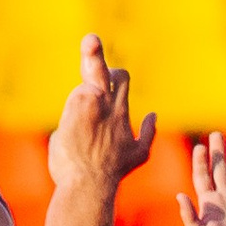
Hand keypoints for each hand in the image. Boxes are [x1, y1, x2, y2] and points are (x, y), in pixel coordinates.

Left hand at [49, 33, 155, 191]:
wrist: (89, 184)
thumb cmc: (112, 173)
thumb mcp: (139, 154)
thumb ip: (148, 133)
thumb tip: (154, 115)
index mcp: (122, 109)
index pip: (121, 78)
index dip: (114, 74)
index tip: (109, 73)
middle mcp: (107, 102)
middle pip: (102, 68)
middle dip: (93, 52)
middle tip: (91, 40)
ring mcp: (90, 103)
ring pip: (82, 90)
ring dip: (81, 107)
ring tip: (83, 134)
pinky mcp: (74, 109)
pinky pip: (70, 106)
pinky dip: (71, 120)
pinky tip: (74, 139)